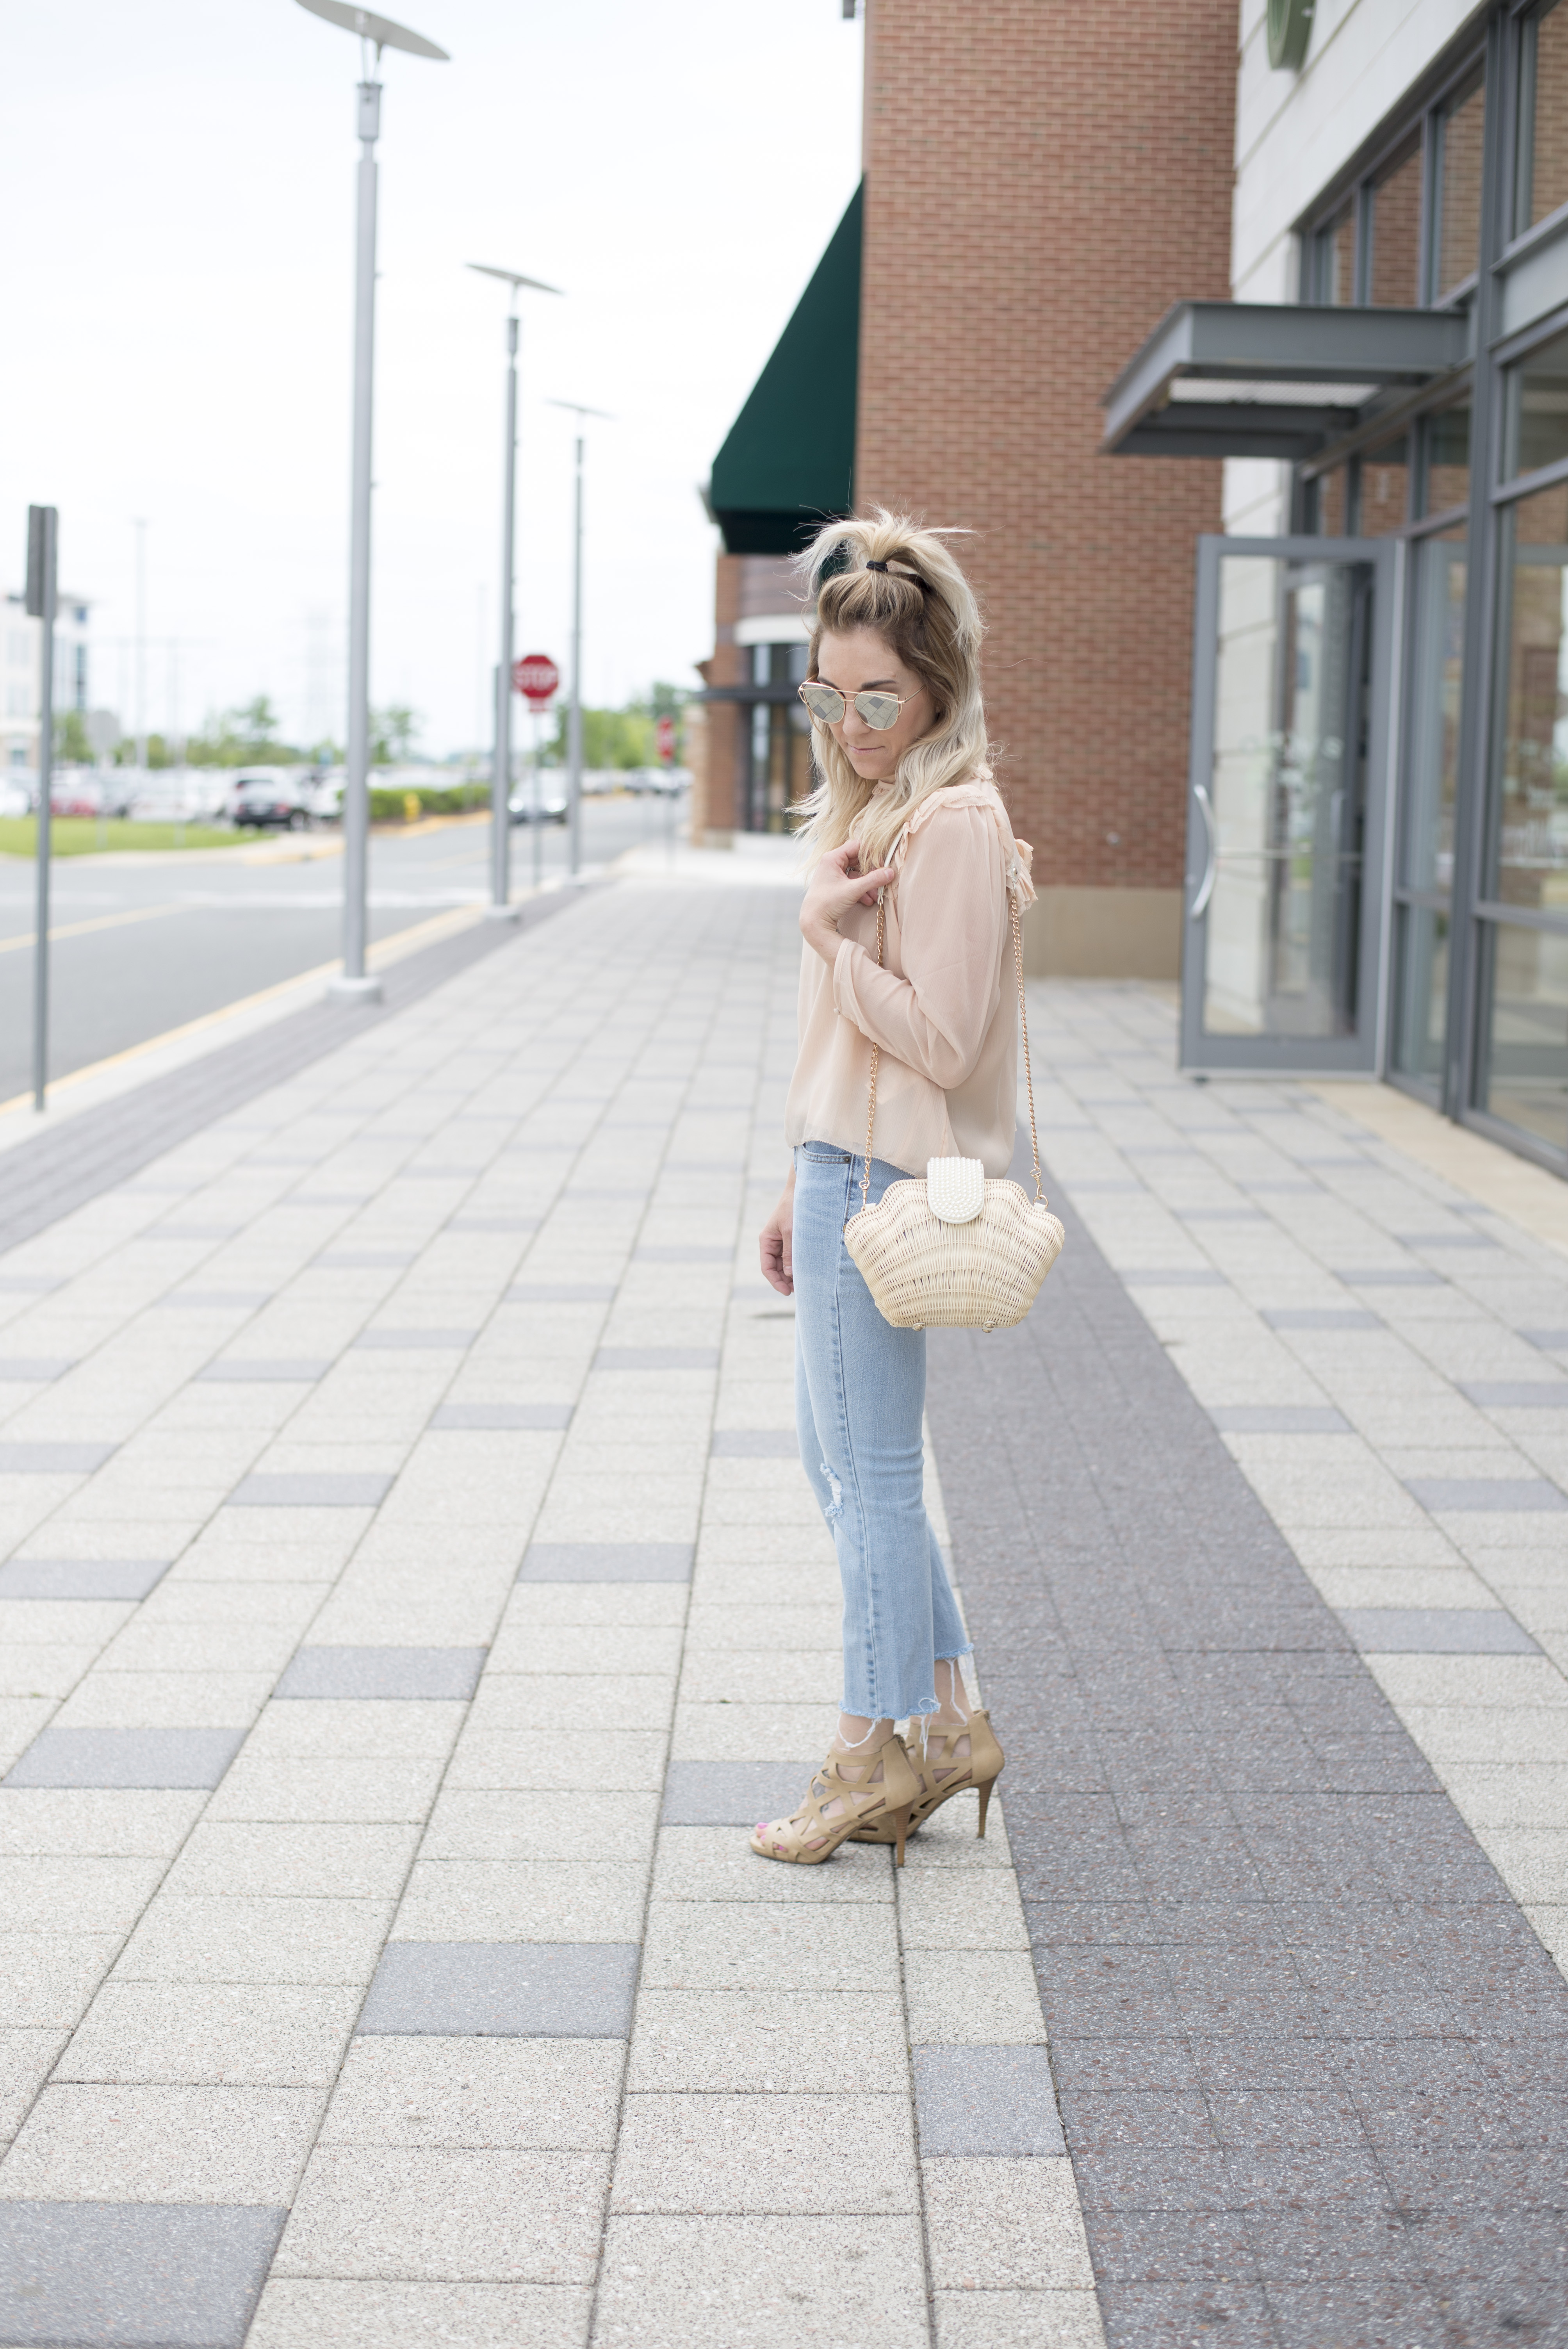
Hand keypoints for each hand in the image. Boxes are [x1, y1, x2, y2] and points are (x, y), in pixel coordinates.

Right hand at [759, 1177, 794, 1295]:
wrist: (804, 1190)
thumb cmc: (794, 1207)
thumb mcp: (791, 1231)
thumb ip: (790, 1253)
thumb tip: (790, 1274)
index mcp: (766, 1240)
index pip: (767, 1267)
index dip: (776, 1282)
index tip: (787, 1292)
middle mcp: (772, 1242)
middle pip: (775, 1268)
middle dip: (784, 1281)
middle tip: (799, 1291)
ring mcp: (782, 1241)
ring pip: (784, 1264)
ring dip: (791, 1275)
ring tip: (804, 1284)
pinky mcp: (792, 1239)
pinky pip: (792, 1257)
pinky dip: (797, 1265)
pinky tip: (806, 1272)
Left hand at [800, 840, 895, 965]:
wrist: (814, 922)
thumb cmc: (828, 903)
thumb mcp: (853, 890)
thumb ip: (873, 880)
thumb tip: (891, 872)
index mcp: (832, 858)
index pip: (857, 846)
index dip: (871, 853)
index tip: (883, 863)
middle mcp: (831, 863)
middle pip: (858, 860)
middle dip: (871, 872)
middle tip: (882, 879)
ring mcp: (833, 875)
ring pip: (856, 873)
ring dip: (867, 884)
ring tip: (876, 896)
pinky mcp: (835, 885)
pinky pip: (852, 883)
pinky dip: (861, 890)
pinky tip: (868, 901)